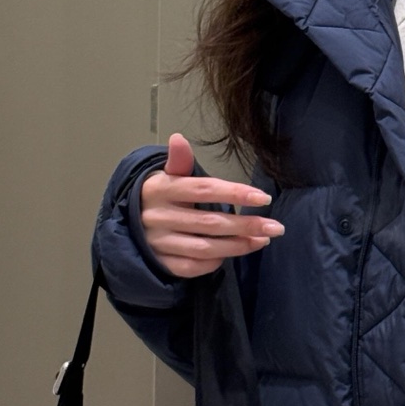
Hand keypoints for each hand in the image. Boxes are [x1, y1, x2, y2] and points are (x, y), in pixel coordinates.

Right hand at [138, 133, 284, 279]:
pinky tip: (232, 253)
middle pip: (210, 222)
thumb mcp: (166, 174)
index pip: (204, 190)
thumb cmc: (160, 195)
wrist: (128, 222)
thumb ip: (179, 161)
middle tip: (275, 227)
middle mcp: (158, 217)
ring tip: (263, 240)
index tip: (263, 198)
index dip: (235, 193)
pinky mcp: (160, 263)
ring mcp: (158, 243)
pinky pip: (192, 266)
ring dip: (237, 246)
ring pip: (204, 248)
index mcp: (161, 189)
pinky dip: (214, 262)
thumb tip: (178, 138)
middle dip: (246, 225)